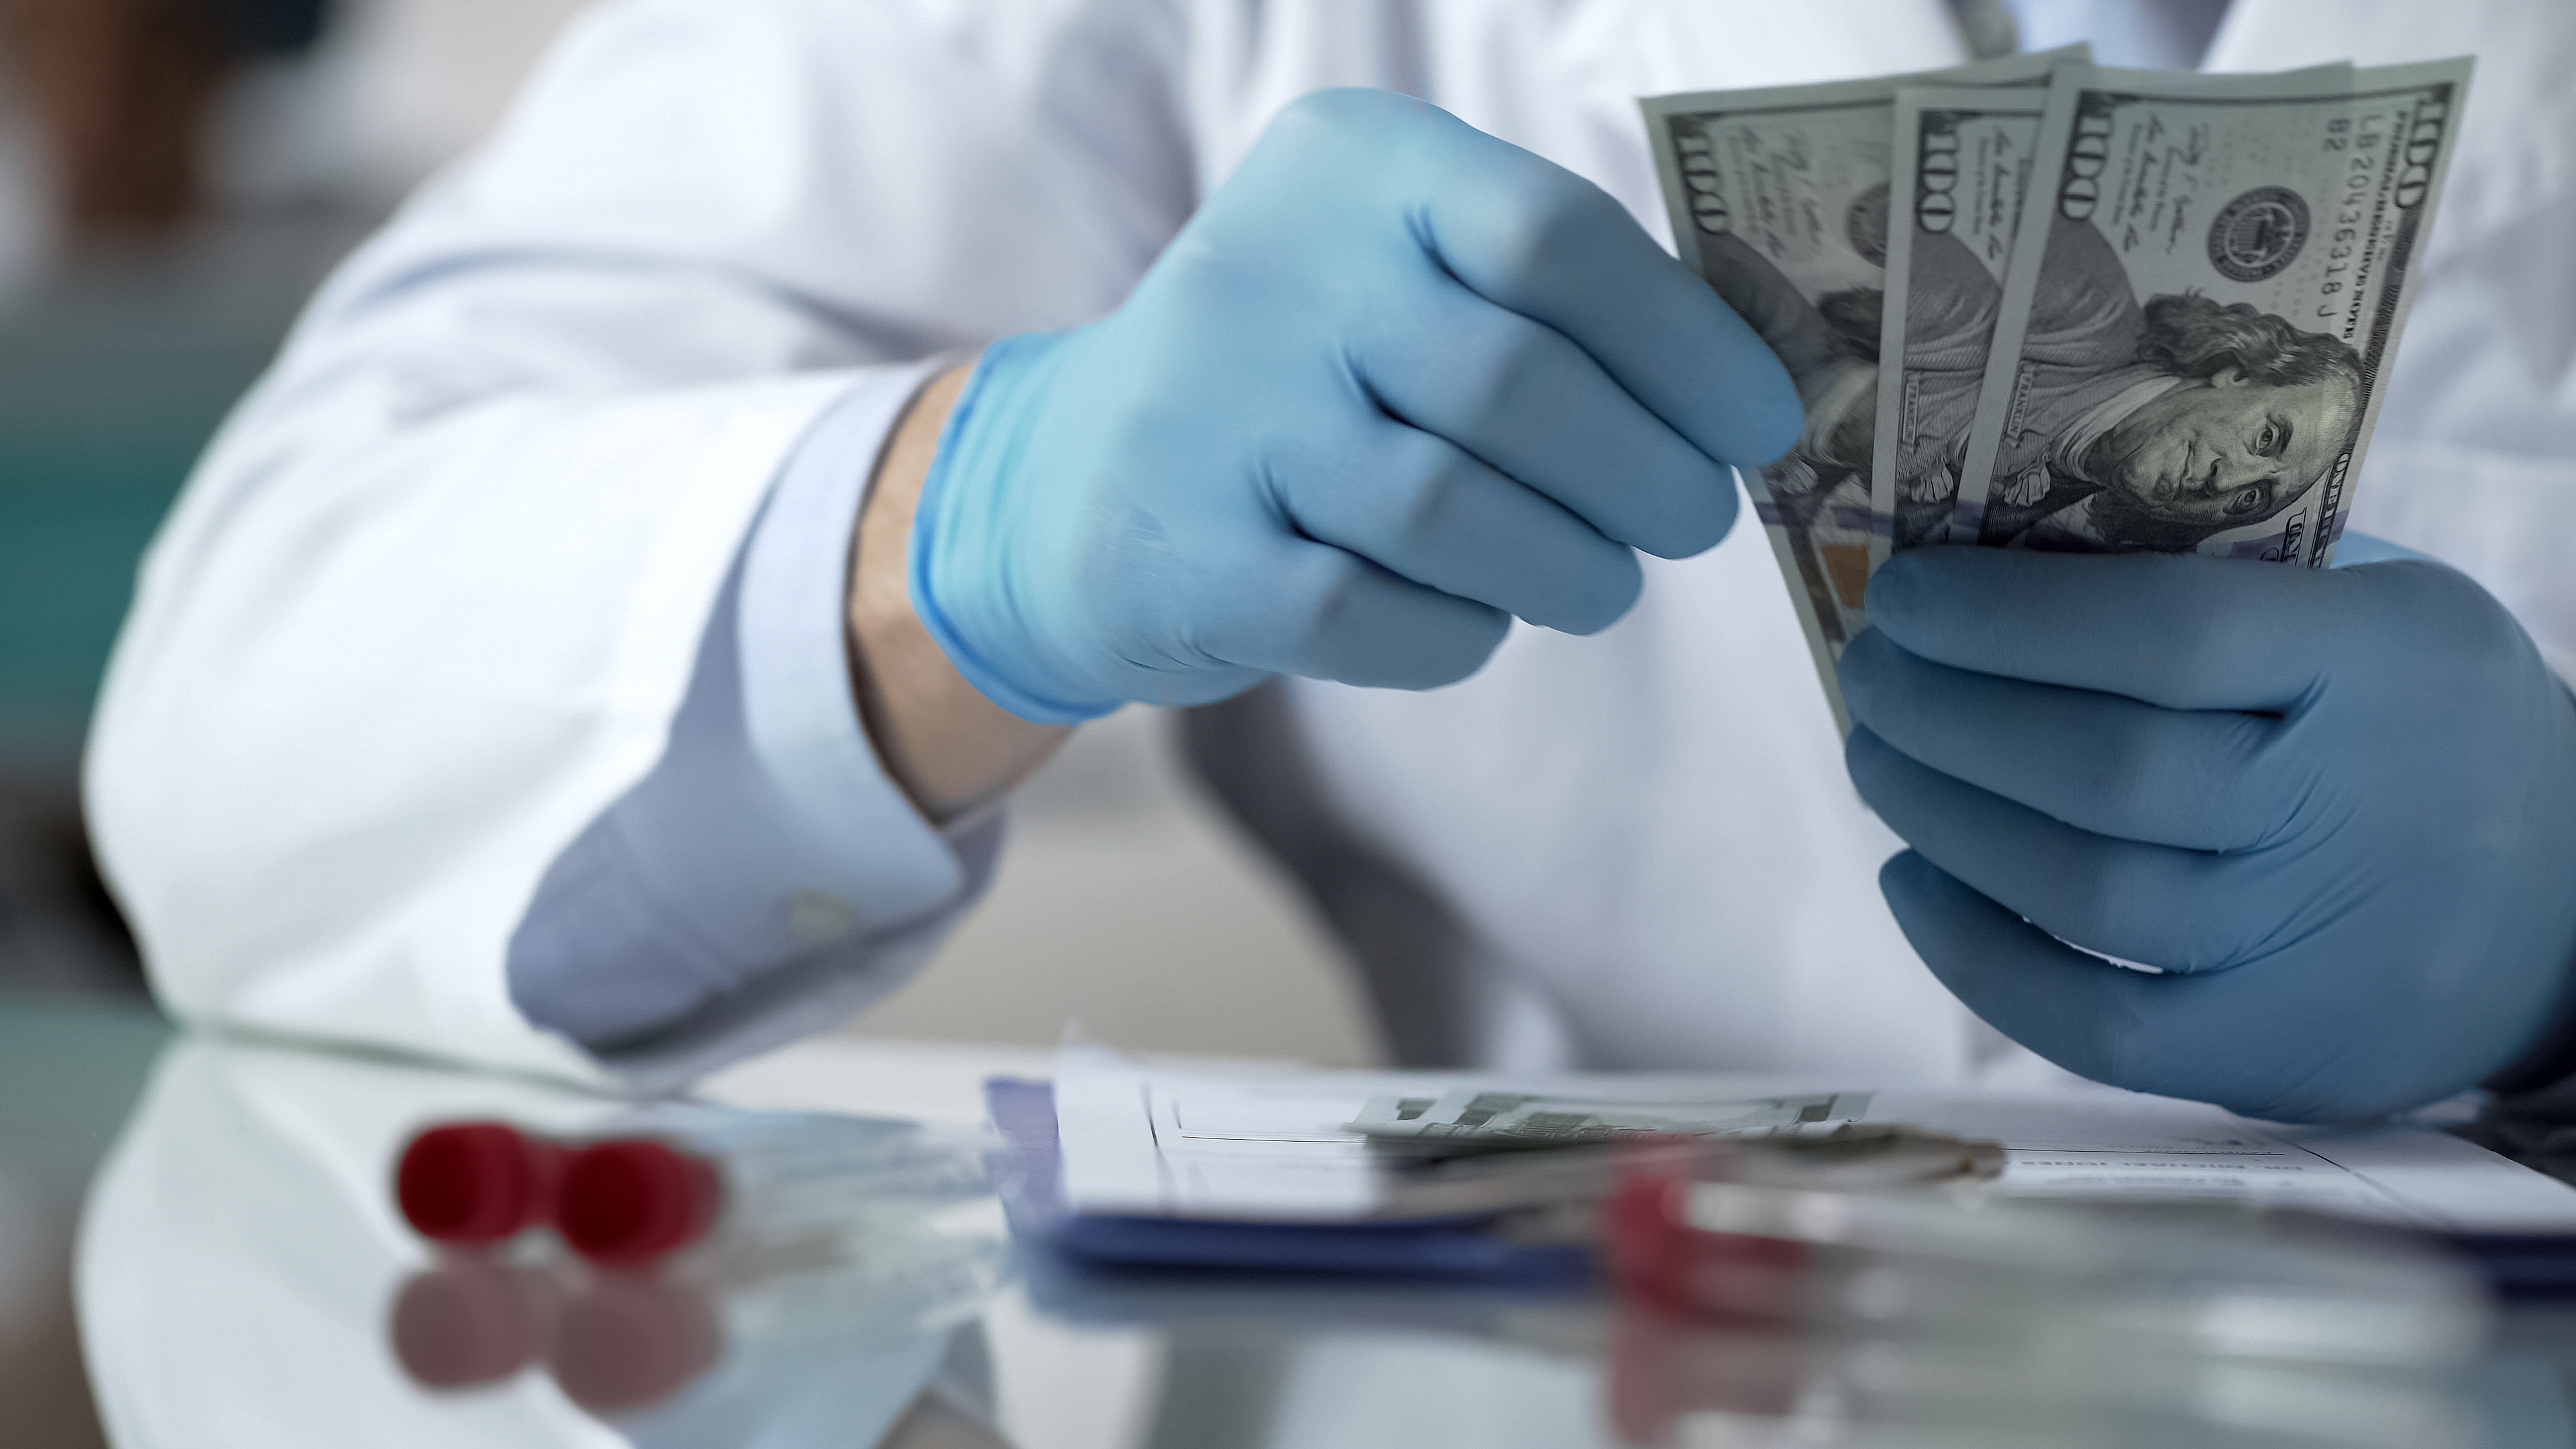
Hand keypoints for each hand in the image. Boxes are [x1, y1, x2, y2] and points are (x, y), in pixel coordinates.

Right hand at [907, 87, 1800, 722]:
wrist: (1070, 481)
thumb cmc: (1301, 378)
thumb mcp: (1396, 274)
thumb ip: (1547, 304)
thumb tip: (1741, 398)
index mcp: (1351, 167)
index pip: (1553, 235)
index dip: (1688, 343)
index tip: (1760, 423)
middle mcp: (1270, 269)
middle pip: (1518, 385)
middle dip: (1648, 475)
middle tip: (1693, 521)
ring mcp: (1214, 415)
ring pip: (1450, 510)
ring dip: (1571, 567)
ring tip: (1603, 584)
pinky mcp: (1186, 554)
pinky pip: (1370, 614)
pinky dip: (1459, 632)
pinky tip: (1479, 621)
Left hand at [1840, 545, 2575, 1120]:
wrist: (2565, 903)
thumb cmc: (2421, 722)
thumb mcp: (2372, 606)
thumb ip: (2220, 573)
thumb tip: (1992, 553)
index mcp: (2388, 661)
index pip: (2169, 630)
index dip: (2006, 615)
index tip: (1906, 591)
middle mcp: (2356, 809)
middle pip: (2104, 771)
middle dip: (1945, 715)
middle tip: (1870, 671)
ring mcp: (2317, 948)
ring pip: (2082, 892)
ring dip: (1941, 816)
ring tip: (1877, 755)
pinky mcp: (2275, 1056)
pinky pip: (2092, 1026)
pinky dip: (1975, 954)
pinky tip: (1913, 878)